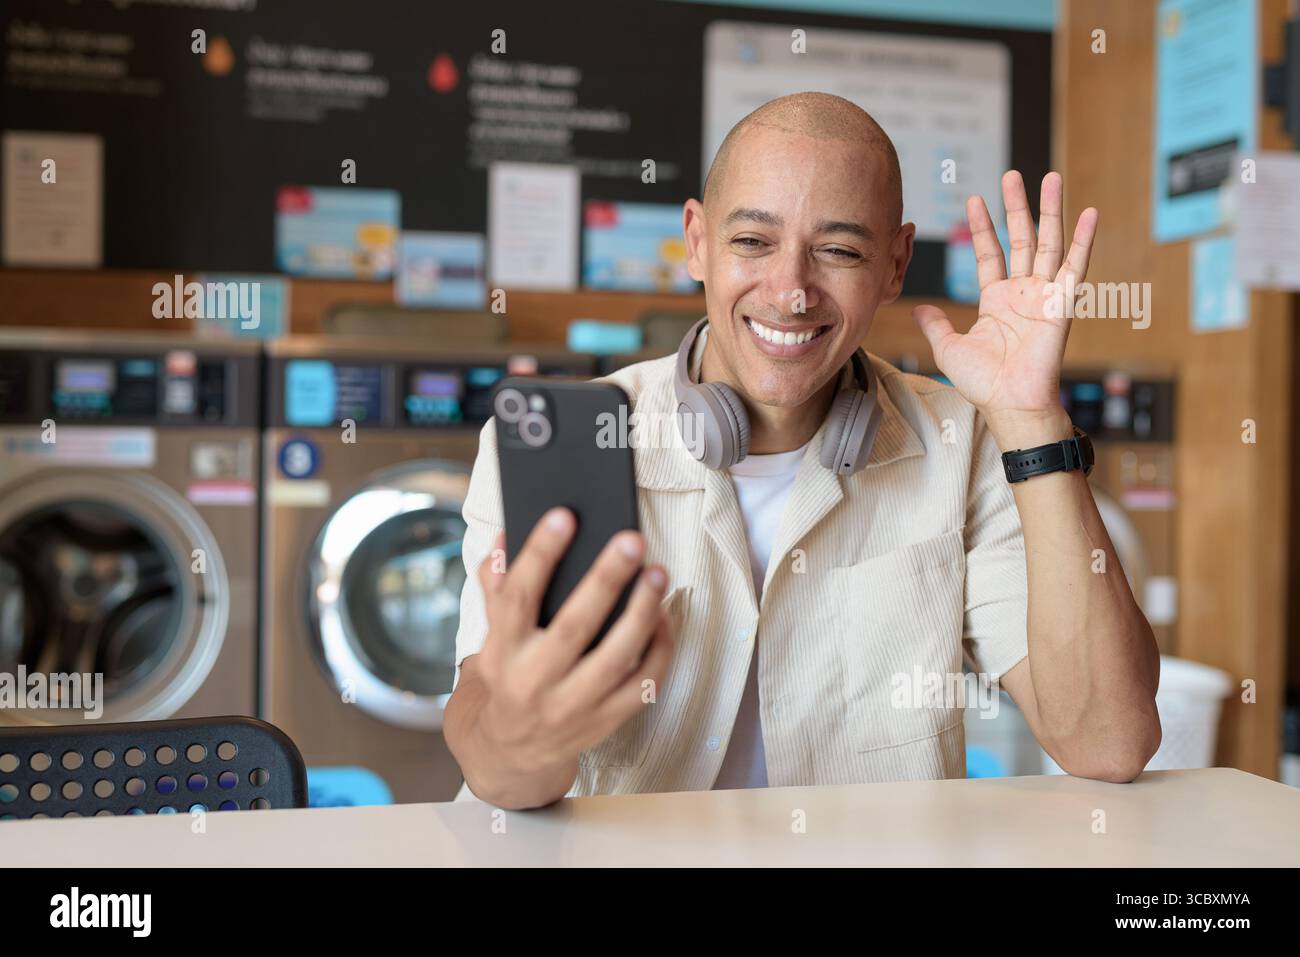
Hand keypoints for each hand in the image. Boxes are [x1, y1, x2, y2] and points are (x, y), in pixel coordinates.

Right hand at [471, 508, 673, 782]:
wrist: (512, 751)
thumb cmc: (507, 675)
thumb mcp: (492, 635)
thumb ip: (499, 587)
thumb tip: (505, 539)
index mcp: (501, 652)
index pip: (518, 597)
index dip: (540, 554)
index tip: (564, 515)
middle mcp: (535, 681)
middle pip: (574, 627)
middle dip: (605, 580)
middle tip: (631, 540)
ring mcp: (572, 706)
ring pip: (615, 658)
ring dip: (641, 612)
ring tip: (657, 573)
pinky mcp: (603, 722)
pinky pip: (641, 685)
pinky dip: (658, 650)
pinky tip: (663, 617)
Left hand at [913, 171, 1098, 446]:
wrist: (1009, 403)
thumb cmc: (983, 383)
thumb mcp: (949, 348)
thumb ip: (935, 324)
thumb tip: (918, 309)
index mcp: (997, 300)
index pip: (990, 253)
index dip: (983, 227)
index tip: (973, 199)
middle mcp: (1023, 293)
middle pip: (1021, 238)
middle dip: (1016, 206)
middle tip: (1012, 174)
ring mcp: (1044, 295)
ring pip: (1049, 243)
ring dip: (1050, 210)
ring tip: (1050, 178)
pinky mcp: (1062, 304)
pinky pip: (1076, 267)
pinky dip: (1084, 240)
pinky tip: (1089, 213)